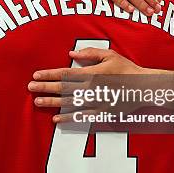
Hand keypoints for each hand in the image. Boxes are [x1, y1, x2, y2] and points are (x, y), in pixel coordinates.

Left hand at [29, 48, 147, 121]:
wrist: (144, 87)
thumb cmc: (127, 69)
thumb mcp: (111, 55)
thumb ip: (90, 53)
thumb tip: (72, 53)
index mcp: (92, 73)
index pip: (65, 73)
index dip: (49, 74)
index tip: (35, 75)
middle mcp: (91, 88)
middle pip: (63, 88)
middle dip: (45, 88)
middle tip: (29, 88)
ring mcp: (96, 101)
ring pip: (69, 103)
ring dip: (52, 103)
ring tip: (37, 102)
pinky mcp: (102, 112)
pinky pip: (82, 117)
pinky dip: (69, 118)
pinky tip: (56, 119)